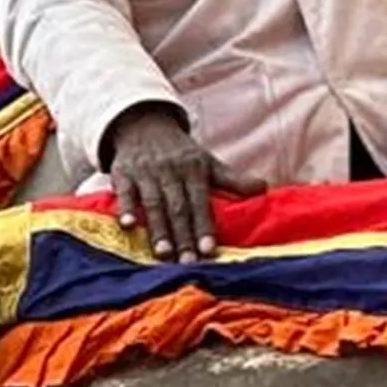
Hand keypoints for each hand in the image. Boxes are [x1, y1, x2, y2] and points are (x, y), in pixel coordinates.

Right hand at [98, 104, 219, 261]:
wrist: (143, 123)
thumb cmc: (181, 152)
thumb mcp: (208, 162)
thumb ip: (233, 180)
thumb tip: (264, 189)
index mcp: (194, 170)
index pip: (200, 202)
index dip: (204, 227)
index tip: (208, 250)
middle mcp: (170, 171)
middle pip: (177, 208)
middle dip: (182, 236)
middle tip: (187, 263)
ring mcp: (145, 172)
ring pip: (153, 203)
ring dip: (157, 229)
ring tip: (163, 254)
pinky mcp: (122, 172)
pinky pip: (123, 191)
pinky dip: (125, 207)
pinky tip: (127, 225)